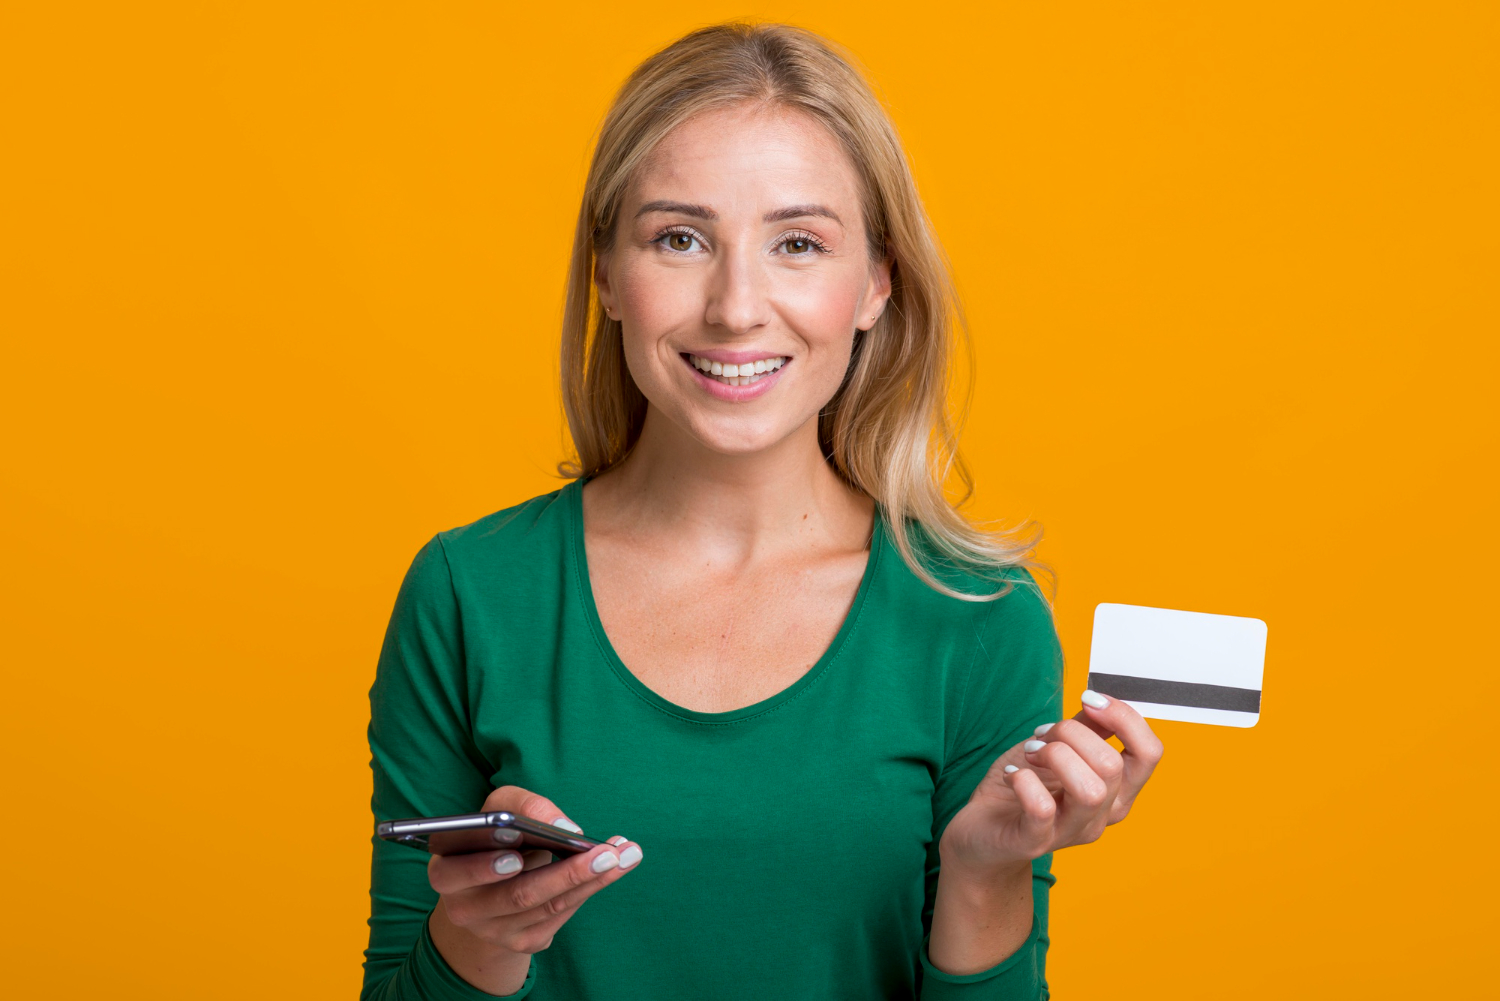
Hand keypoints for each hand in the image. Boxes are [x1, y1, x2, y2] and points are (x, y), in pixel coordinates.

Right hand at [427, 785, 642, 993]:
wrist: (492, 886)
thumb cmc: (496, 836)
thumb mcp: (501, 806)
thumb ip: (524, 805)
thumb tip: (564, 828)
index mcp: (446, 872)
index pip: (456, 873)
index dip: (485, 868)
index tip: (517, 858)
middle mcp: (464, 909)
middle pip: (518, 895)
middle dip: (566, 873)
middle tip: (605, 853)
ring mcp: (495, 931)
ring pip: (548, 907)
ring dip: (592, 880)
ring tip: (624, 854)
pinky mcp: (524, 941)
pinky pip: (561, 917)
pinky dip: (591, 889)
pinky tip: (616, 867)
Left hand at [939, 691, 1163, 875]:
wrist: (984, 830)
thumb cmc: (1025, 785)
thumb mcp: (1058, 749)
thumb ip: (1086, 728)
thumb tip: (1100, 701)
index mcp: (1116, 790)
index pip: (1149, 753)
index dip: (1125, 718)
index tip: (1089, 699)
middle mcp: (1102, 815)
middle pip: (1112, 765)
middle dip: (1071, 733)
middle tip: (1042, 735)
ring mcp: (1070, 832)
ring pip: (1090, 790)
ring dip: (1054, 756)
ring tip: (1031, 754)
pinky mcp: (1035, 842)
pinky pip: (1042, 808)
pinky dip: (1024, 780)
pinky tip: (1012, 775)